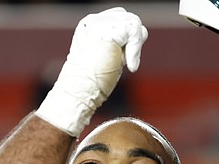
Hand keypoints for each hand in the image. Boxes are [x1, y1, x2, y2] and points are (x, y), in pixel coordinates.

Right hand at [36, 7, 147, 136]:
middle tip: (125, 62)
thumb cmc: (91, 82)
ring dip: (134, 47)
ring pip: (134, 23)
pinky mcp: (108, 30)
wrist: (78, 91)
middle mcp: (92, 21)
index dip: (127, 36)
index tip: (122, 59)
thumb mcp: (106, 55)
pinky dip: (136, 51)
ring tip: (123, 63)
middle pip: (129, 18)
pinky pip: (135, 32)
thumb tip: (140, 35)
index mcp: (88, 25)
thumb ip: (118, 42)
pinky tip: (128, 65)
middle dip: (133, 41)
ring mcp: (99, 24)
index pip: (119, 16)